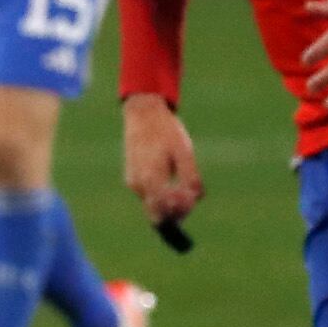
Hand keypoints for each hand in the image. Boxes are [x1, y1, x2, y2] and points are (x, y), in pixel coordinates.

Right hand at [122, 93, 203, 227]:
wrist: (144, 114)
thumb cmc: (167, 132)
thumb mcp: (185, 153)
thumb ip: (190, 178)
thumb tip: (195, 200)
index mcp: (151, 178)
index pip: (165, 210)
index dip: (181, 211)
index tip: (192, 200)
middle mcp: (138, 184)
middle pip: (157, 213)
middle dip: (175, 211)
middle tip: (191, 195)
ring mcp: (133, 182)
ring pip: (153, 204)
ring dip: (168, 201)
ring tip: (182, 182)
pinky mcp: (132, 178)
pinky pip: (148, 195)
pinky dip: (160, 193)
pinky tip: (170, 176)